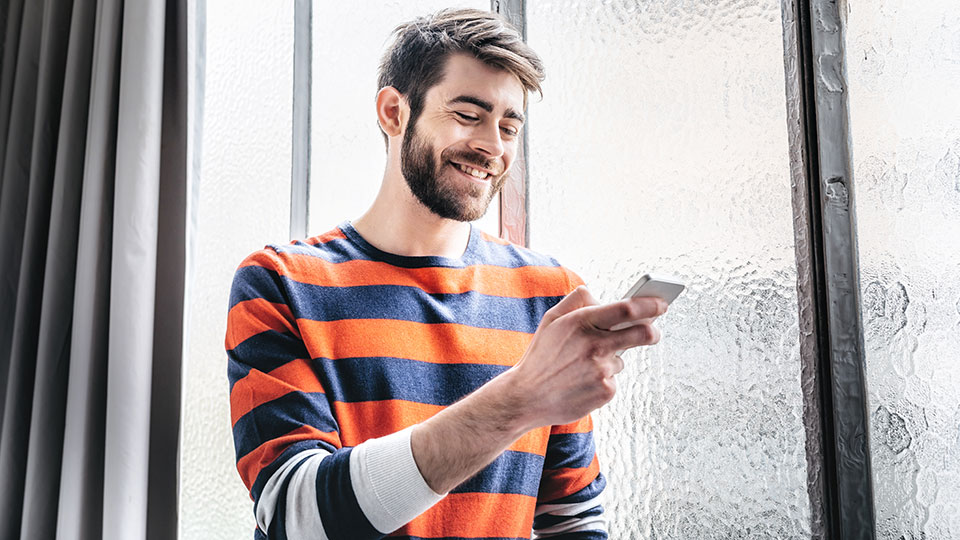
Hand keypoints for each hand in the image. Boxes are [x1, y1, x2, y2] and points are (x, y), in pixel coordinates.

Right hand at [505, 286, 666, 427]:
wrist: (526, 397)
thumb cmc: (541, 356)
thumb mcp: (551, 320)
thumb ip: (576, 301)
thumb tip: (600, 297)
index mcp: (581, 322)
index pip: (627, 308)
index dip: (650, 305)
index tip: (661, 303)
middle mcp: (595, 344)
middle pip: (642, 333)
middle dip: (653, 332)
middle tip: (653, 332)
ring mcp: (601, 369)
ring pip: (621, 359)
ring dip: (610, 360)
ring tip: (582, 368)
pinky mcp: (605, 390)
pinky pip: (613, 380)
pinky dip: (602, 380)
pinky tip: (582, 383)